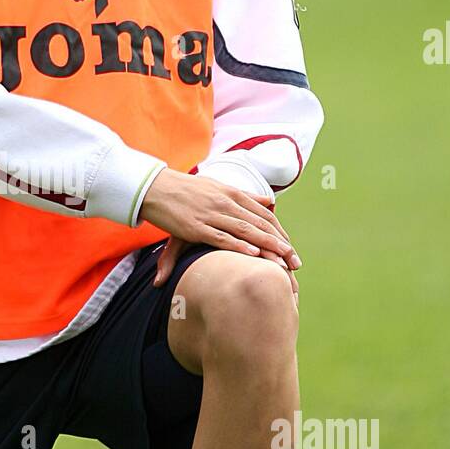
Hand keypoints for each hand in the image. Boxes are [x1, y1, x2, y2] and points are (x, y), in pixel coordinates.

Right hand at [140, 168, 299, 286]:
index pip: (263, 213)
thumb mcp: (218, 187)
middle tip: (295, 262)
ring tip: (282, 261)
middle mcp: (225, 202)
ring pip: (245, 231)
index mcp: (232, 193)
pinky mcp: (196, 226)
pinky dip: (239, 245)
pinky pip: (222, 237)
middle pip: (259, 224)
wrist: (154, 187)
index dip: (279, 231)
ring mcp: (211, 214)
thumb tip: (268, 200)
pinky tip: (253, 254)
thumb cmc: (185, 189)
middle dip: (279, 243)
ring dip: (266, 246)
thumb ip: (244, 195)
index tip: (289, 247)